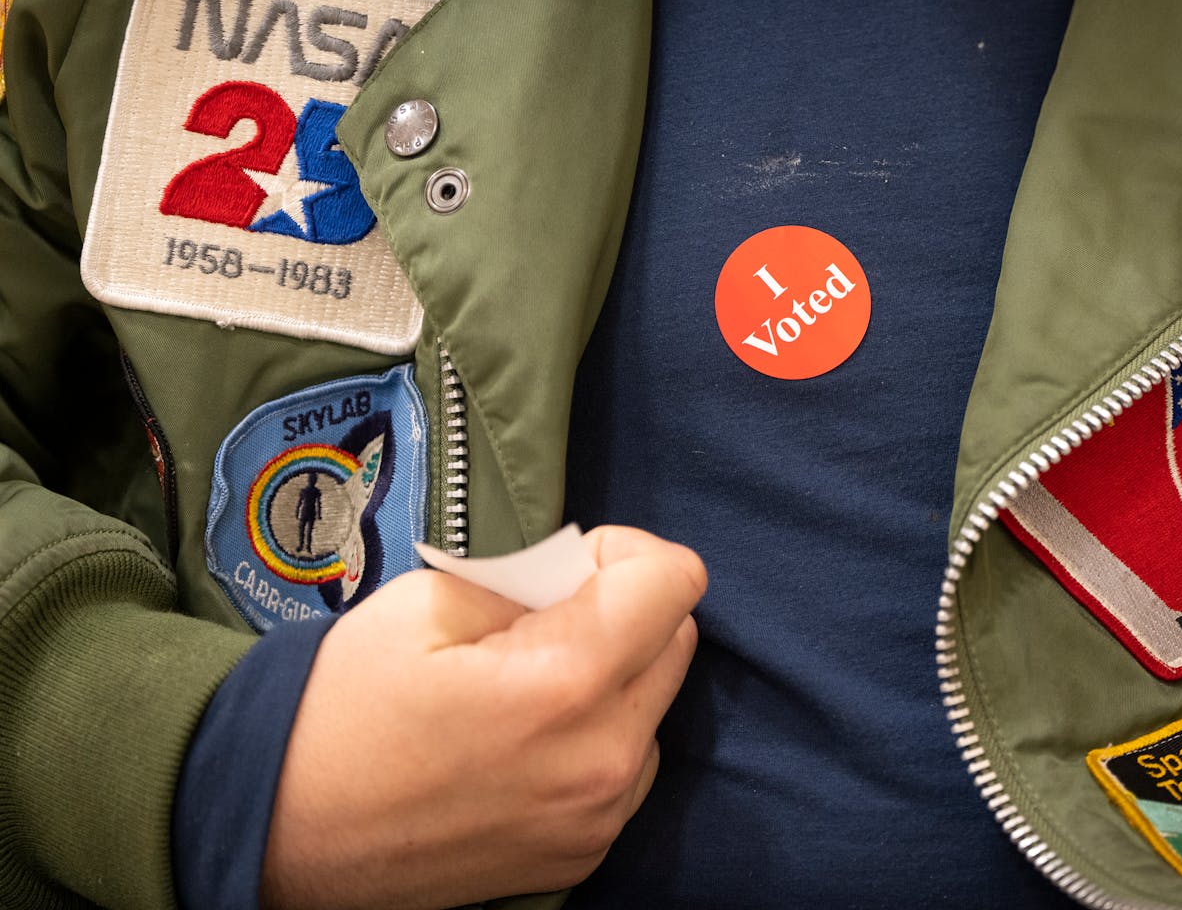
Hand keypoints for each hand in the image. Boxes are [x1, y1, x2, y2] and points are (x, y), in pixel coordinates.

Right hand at [259, 526, 705, 909]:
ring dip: (615, 676)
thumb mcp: (428, 602)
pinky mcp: (585, 852)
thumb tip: (583, 581)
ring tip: (526, 682)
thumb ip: (531, 580)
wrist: (279, 831)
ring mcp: (598, 816)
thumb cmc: (340, 709)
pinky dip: (597, 734)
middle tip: (541, 617)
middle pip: (678, 640)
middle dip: (624, 609)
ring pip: (655, 705)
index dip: (624, 553)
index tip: (569, 565)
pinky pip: (627, 763)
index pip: (675, 582)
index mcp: (566, 683)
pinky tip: (526, 736)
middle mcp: (603, 758)